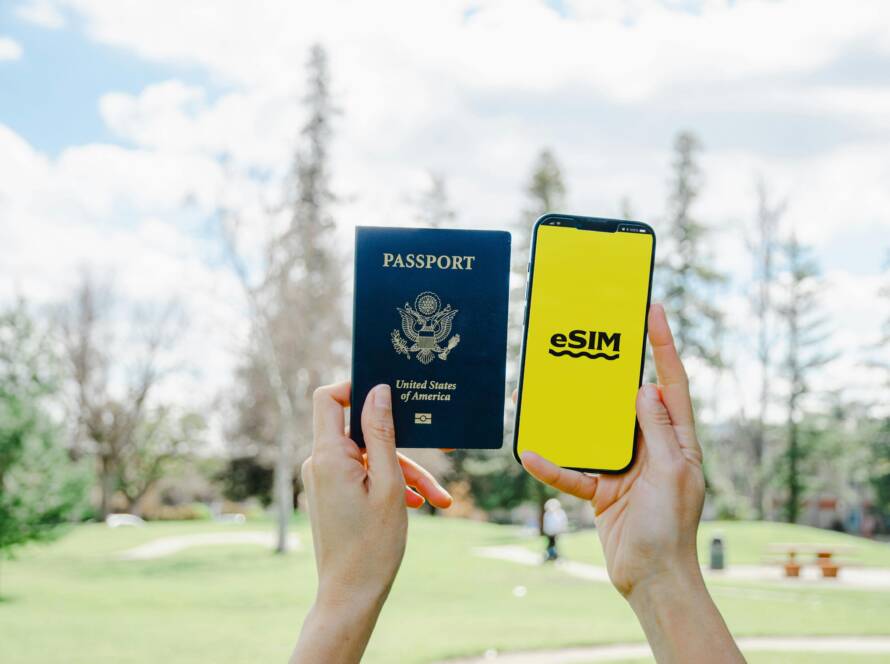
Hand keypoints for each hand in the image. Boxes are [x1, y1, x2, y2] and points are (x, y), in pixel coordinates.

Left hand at [291, 381, 451, 663]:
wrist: (351, 595)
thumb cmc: (372, 544)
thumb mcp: (388, 483)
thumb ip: (382, 433)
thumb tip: (377, 390)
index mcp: (328, 456)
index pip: (328, 397)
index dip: (356, 388)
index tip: (390, 395)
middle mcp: (319, 463)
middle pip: (361, 432)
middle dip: (401, 447)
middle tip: (438, 458)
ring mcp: (324, 479)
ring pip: (368, 458)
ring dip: (403, 473)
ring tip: (437, 498)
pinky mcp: (332, 493)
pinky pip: (362, 476)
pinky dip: (389, 485)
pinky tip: (418, 503)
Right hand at [518, 304, 742, 662]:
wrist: (652, 580)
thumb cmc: (670, 529)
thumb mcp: (669, 474)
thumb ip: (656, 430)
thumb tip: (645, 388)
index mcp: (678, 441)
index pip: (672, 383)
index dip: (664, 346)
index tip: (654, 310)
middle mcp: (653, 448)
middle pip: (629, 401)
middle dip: (610, 374)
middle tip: (589, 342)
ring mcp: (627, 468)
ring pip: (596, 432)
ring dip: (574, 417)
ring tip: (550, 392)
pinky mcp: (603, 490)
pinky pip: (575, 470)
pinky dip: (554, 465)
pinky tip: (532, 455)